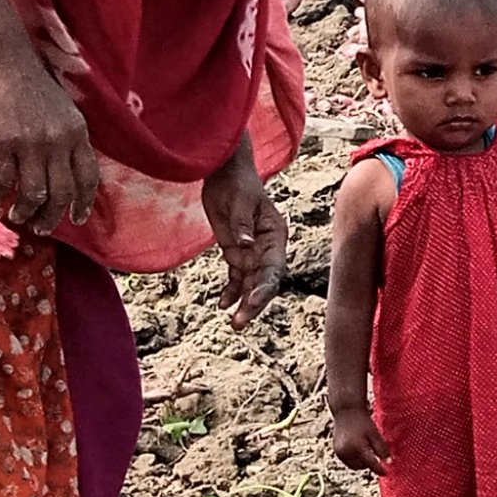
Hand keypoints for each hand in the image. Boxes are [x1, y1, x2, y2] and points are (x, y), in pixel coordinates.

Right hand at [0, 43, 100, 235]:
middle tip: (42, 228)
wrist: (1, 56)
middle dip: (53, 217)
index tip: (78, 219)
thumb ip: (67, 137)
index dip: (84, 202)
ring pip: (34, 194)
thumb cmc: (29, 80)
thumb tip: (64, 170)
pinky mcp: (2, 143)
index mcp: (78, 132)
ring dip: (26, 212)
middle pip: (62, 193)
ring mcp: (31, 144)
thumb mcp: (62, 108)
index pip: (88, 178)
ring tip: (18, 217)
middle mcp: (59, 141)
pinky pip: (3, 181)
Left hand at [204, 148, 289, 323]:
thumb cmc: (235, 182)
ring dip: (243, 303)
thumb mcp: (239, 201)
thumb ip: (242, 224)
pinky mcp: (236, 253)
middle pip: (264, 282)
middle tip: (239, 322)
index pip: (273, 267)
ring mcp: (252, 252)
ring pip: (250, 284)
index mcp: (275, 235)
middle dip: (253, 303)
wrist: (224, 172)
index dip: (264, 286)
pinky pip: (235, 278)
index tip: (251, 301)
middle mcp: (267, 248)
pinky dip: (230, 291)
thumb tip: (245, 244)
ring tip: (233, 324)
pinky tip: (221, 304)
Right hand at [329, 400, 386, 472]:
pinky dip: (354, 459)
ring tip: (366, 449)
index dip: (380, 470)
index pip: (371, 464)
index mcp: (357, 448)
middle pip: (362, 466)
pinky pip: (348, 461)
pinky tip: (359, 448)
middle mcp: (346, 452)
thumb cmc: (363, 421)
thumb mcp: (375, 434)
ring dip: (361, 463)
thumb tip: (389, 463)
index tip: (387, 473)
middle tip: (374, 452)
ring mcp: (340, 453)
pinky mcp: (336, 451)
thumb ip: (382, 449)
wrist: (346, 411)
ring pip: (354, 466)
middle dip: (369, 464)